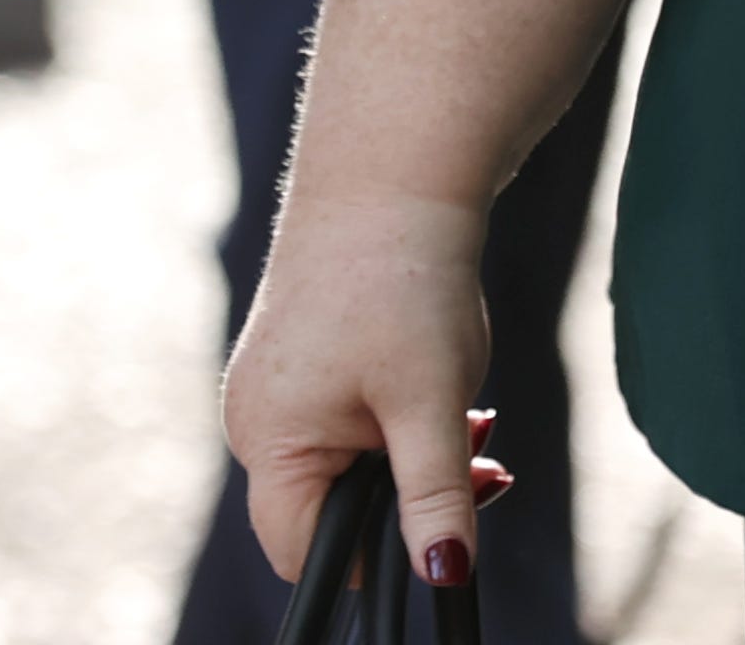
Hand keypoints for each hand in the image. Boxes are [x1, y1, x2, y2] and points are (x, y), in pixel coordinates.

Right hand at [227, 188, 504, 587]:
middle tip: (486, 469)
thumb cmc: (403, 281)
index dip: (376, 561)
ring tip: (475, 419)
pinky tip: (450, 388)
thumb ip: (433, 494)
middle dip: (412, 498)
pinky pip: (355, 417)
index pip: (308, 552)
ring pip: (353, 460)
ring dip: (417, 454)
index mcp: (268, 441)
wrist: (396, 169)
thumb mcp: (430, 401)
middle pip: (334, 508)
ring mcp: (279, 385)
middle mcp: (258, 419)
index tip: (447, 538)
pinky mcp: (308, 355)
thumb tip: (444, 574)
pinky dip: (406, 416)